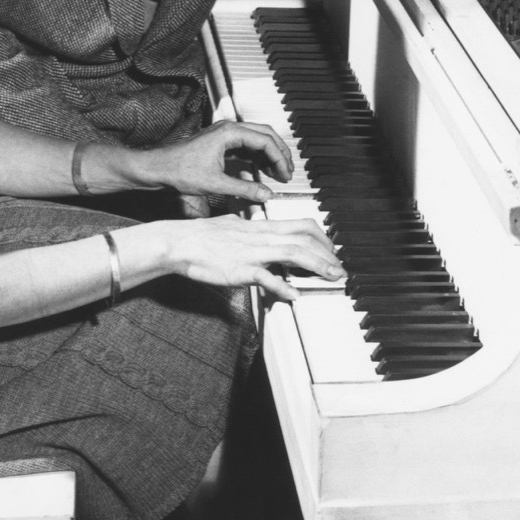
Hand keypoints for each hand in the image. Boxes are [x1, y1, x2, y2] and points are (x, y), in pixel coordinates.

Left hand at [144, 120, 293, 201]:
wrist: (158, 168)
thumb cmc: (179, 171)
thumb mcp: (215, 184)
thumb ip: (244, 189)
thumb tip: (266, 195)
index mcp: (229, 132)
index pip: (265, 140)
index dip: (279, 158)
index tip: (285, 175)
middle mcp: (228, 129)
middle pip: (265, 134)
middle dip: (280, 152)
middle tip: (289, 171)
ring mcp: (224, 135)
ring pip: (256, 139)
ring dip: (270, 154)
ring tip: (280, 173)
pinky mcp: (220, 143)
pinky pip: (246, 146)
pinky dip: (257, 157)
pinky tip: (263, 172)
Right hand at [157, 213, 343, 301]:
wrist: (179, 242)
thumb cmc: (201, 236)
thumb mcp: (229, 224)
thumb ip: (245, 226)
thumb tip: (250, 224)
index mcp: (259, 226)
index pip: (300, 225)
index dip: (321, 238)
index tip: (331, 250)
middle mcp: (260, 236)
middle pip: (304, 239)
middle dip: (328, 253)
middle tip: (340, 267)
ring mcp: (252, 252)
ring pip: (294, 253)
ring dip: (318, 266)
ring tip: (332, 277)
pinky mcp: (241, 269)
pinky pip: (266, 277)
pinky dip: (283, 286)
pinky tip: (294, 295)